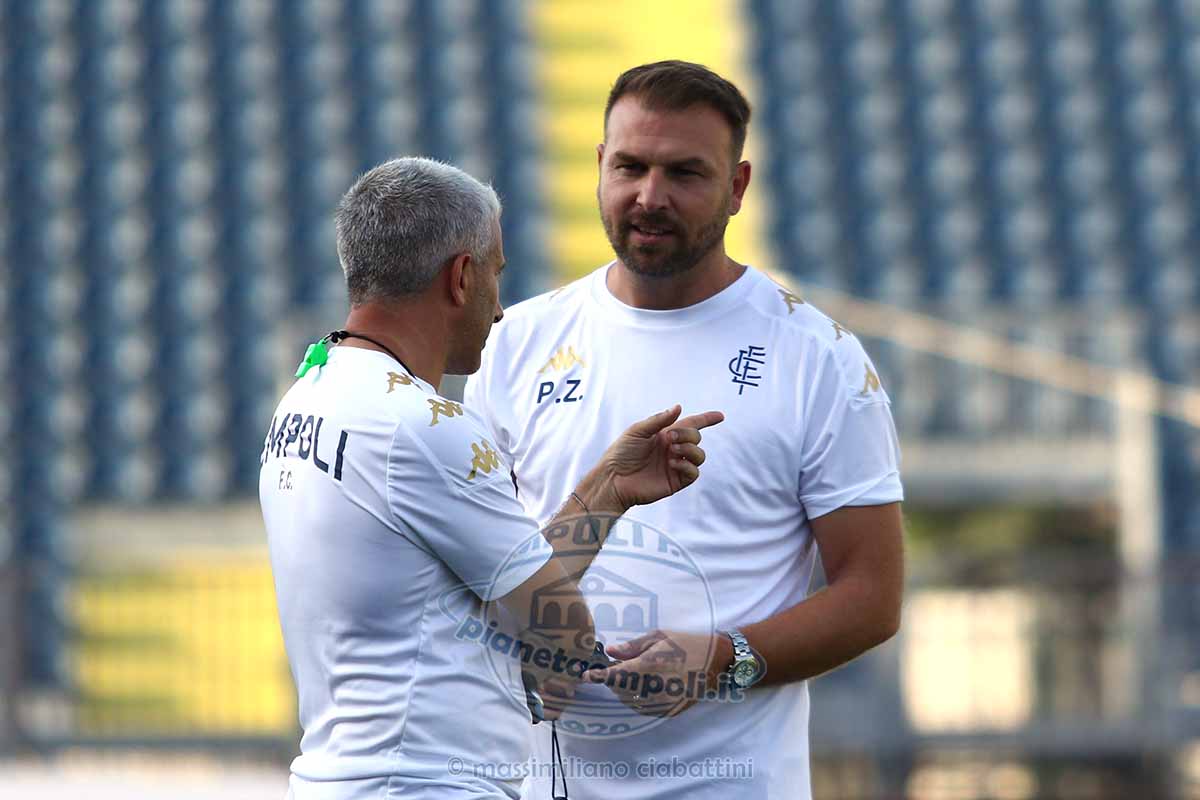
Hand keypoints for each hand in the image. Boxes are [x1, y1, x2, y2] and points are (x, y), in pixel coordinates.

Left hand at [583, 628, 731, 717]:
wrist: (717, 661)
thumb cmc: (687, 643)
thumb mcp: (660, 637)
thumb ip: (633, 647)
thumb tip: (610, 651)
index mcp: (653, 664)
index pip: (618, 675)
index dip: (599, 677)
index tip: (587, 676)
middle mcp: (658, 686)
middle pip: (621, 690)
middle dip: (614, 680)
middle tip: (617, 668)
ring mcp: (665, 701)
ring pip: (631, 702)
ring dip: (624, 691)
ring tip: (632, 676)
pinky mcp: (671, 710)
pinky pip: (644, 710)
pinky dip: (637, 700)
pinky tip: (643, 688)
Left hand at [600, 405, 723, 508]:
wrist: (613, 478)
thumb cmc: (621, 453)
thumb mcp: (638, 430)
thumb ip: (659, 420)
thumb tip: (679, 407)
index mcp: (665, 434)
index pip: (691, 425)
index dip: (707, 419)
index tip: (720, 416)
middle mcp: (673, 449)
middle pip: (696, 437)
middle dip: (687, 435)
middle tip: (669, 438)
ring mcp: (676, 465)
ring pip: (700, 455)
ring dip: (690, 450)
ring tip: (672, 451)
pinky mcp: (676, 481)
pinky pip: (694, 473)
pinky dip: (687, 466)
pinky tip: (672, 464)